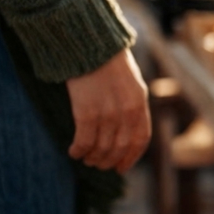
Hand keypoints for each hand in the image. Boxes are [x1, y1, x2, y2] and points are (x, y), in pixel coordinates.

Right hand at [66, 49, 150, 173]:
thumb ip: (133, 106)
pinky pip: (84, 142)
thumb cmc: (110, 62)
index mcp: (140, 103)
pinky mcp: (86, 112)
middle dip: (109, 161)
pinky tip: (73, 151)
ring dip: (93, 158)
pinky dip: (78, 150)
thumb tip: (130, 130)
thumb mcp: (132, 83)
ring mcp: (107, 113)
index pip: (140, 140)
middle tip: (99, 165)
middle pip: (120, 148)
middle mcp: (127, 112)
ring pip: (101, 148)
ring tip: (86, 158)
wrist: (91, 45)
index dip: (131, 158)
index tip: (121, 168)